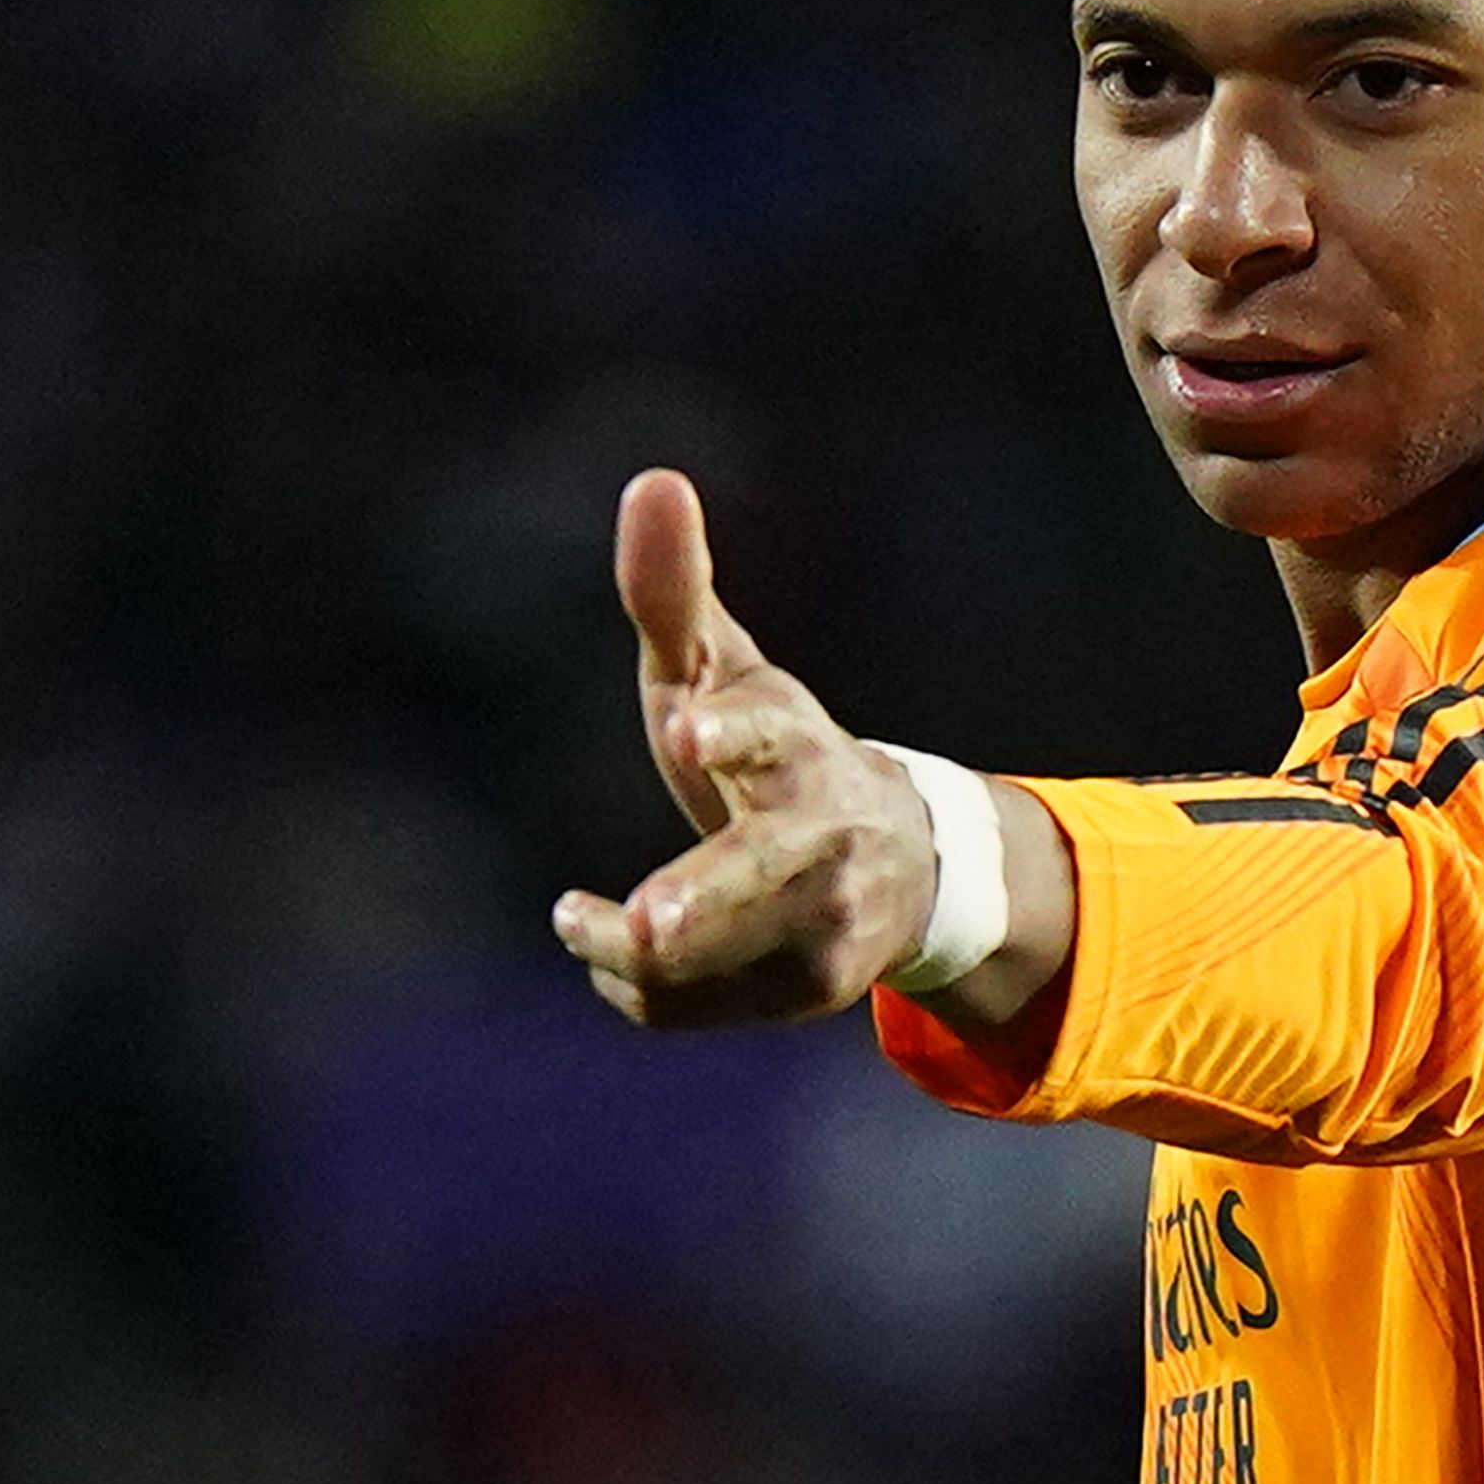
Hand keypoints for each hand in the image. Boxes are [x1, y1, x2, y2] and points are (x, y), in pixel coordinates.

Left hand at [551, 469, 943, 1026]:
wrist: (902, 864)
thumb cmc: (779, 750)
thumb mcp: (726, 670)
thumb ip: (674, 590)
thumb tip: (652, 477)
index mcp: (803, 747)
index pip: (770, 736)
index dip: (729, 734)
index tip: (686, 728)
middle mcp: (827, 840)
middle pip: (767, 874)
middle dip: (708, 899)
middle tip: (645, 924)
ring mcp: (825, 924)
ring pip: (726, 958)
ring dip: (642, 953)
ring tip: (581, 924)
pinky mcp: (803, 990)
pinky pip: (696, 1006)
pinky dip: (638, 986)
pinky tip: (608, 952)